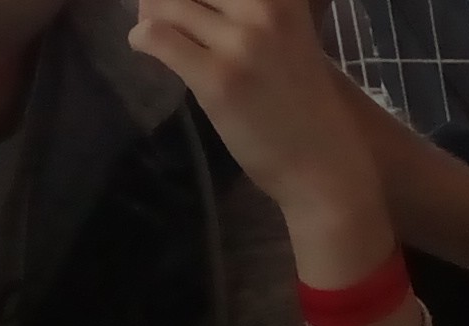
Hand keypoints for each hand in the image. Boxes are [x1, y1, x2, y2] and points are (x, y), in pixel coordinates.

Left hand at [129, 0, 381, 228]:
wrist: (326, 166)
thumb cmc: (311, 105)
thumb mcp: (293, 38)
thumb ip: (254, 12)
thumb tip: (199, 3)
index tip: (196, 7)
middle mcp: (264, 9)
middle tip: (166, 15)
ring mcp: (241, 44)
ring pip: (165, 5)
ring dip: (151, 16)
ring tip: (157, 33)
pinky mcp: (217, 78)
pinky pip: (157, 38)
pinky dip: (143, 39)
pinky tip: (147, 49)